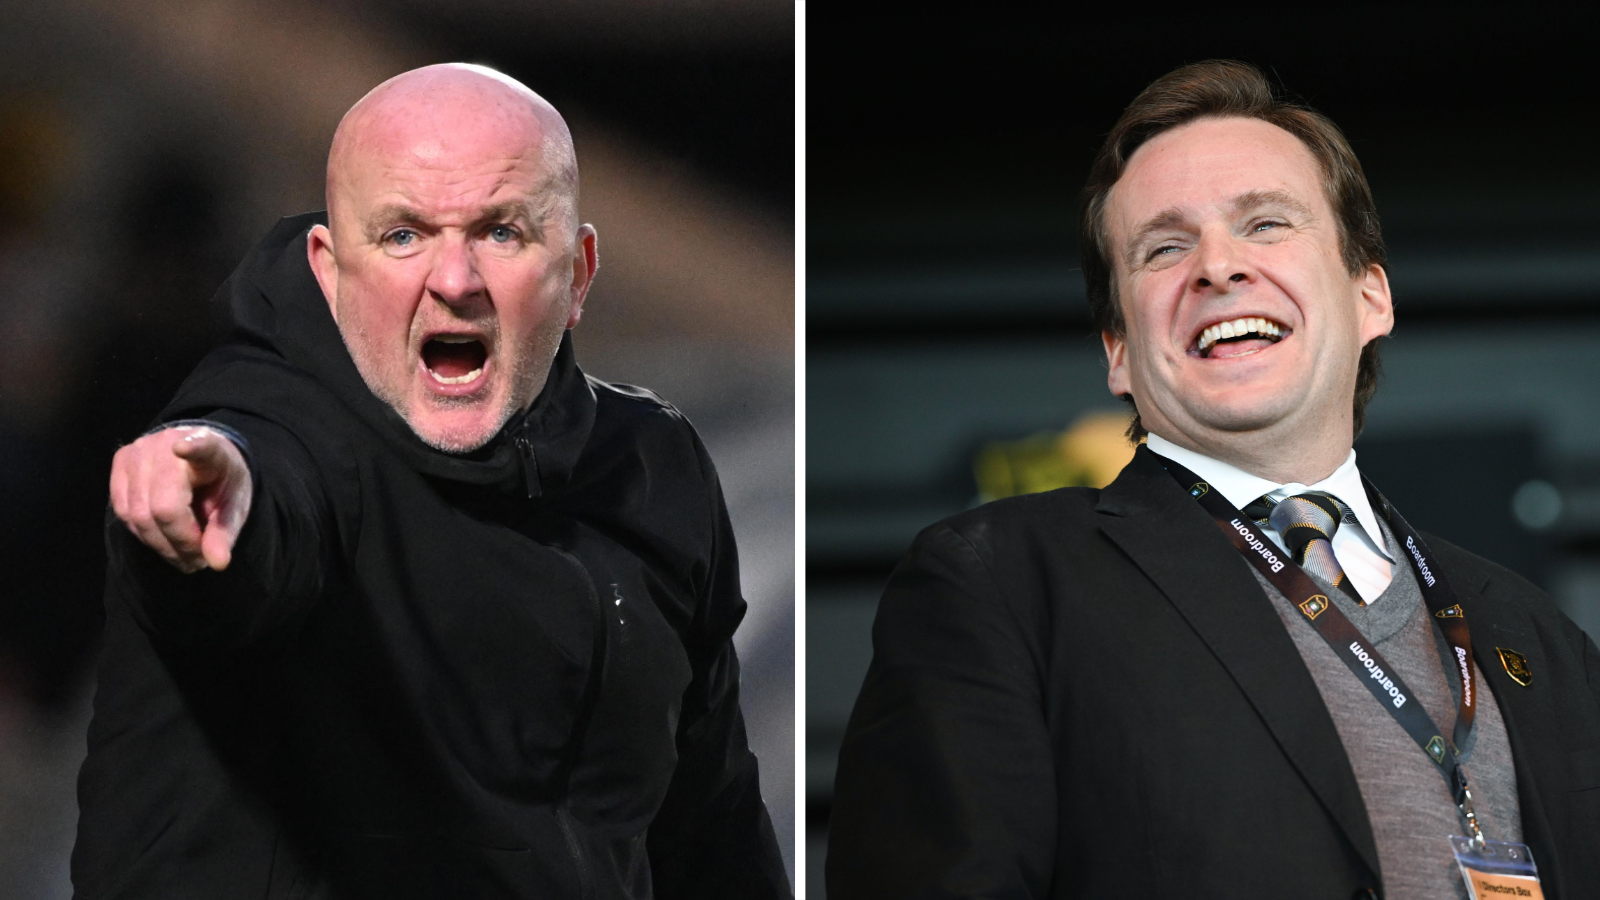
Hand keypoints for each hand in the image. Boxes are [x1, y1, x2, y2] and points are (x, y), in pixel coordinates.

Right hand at [109, 426, 253, 572]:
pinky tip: (164, 540)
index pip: (201, 446)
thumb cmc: (220, 481)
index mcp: (209, 447)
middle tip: (198, 562)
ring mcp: (138, 451)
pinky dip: (144, 533)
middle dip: (180, 543)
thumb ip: (225, 532)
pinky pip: (123, 511)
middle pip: (163, 506)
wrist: (200, 457)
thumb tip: (217, 564)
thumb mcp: (234, 507)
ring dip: (161, 545)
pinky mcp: (120, 461)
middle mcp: (167, 443)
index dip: (193, 448)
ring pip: (137, 513)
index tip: (183, 447)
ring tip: (184, 557)